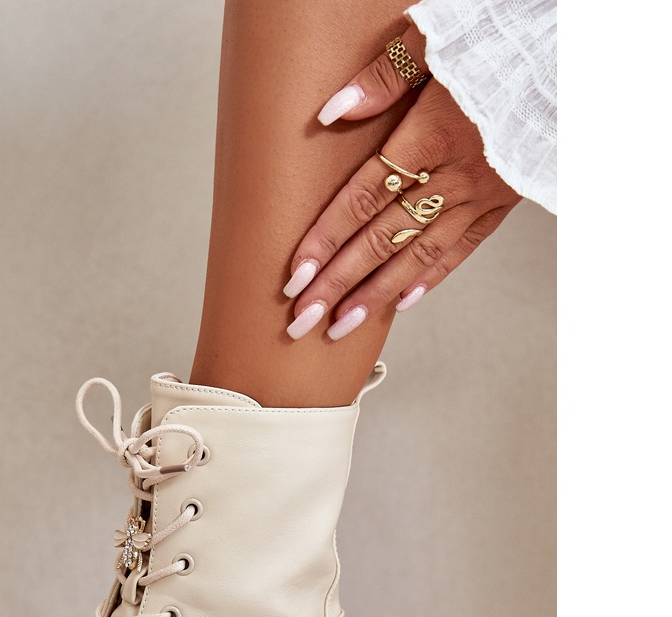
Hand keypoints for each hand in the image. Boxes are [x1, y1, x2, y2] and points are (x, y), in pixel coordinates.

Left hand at [283, 25, 520, 340]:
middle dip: (337, 284)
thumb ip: (384, 78)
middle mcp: (455, 174)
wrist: (572, 55)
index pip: (362, 200)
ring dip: (375, 296)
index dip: (325, 242)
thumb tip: (333, 111)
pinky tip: (400, 303)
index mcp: (433, 134)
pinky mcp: (504, 203)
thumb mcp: (439, 40)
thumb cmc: (504, 41)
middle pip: (382, 239)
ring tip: (340, 326)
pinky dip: (429, 277)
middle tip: (303, 319)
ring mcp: (481, 194)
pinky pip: (462, 249)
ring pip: (418, 255)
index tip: (295, 277)